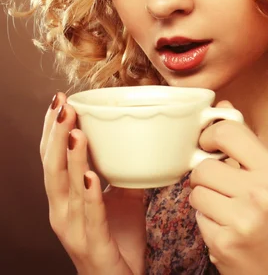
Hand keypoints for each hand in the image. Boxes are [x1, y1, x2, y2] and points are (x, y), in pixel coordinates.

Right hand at [40, 92, 146, 274]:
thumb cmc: (118, 241)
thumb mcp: (124, 200)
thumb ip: (123, 174)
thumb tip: (137, 146)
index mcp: (66, 200)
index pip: (53, 160)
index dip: (53, 131)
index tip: (59, 102)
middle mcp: (63, 212)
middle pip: (52, 169)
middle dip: (56, 135)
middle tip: (62, 105)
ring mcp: (74, 229)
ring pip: (67, 189)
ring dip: (71, 158)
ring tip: (76, 131)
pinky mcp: (93, 244)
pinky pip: (91, 216)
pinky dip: (90, 195)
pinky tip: (92, 177)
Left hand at [189, 101, 267, 274]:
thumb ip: (248, 145)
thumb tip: (224, 106)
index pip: (228, 132)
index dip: (209, 136)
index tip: (209, 145)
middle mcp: (260, 192)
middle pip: (204, 167)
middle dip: (206, 177)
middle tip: (221, 187)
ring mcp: (241, 219)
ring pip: (196, 192)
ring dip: (205, 201)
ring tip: (227, 210)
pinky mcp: (224, 243)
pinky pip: (197, 217)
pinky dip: (207, 222)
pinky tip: (227, 229)